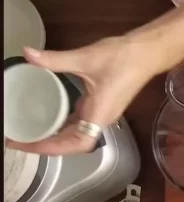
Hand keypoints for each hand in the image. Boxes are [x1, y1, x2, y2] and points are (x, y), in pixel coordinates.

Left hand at [6, 36, 156, 155]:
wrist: (147, 53)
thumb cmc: (122, 59)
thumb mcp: (85, 58)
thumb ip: (55, 59)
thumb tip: (27, 53)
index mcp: (99, 115)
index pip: (77, 144)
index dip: (52, 148)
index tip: (27, 145)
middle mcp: (101, 119)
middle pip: (74, 144)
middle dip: (47, 145)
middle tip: (19, 140)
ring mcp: (102, 113)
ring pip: (76, 134)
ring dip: (55, 137)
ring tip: (30, 133)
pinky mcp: (101, 105)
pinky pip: (80, 123)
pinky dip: (62, 125)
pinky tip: (49, 119)